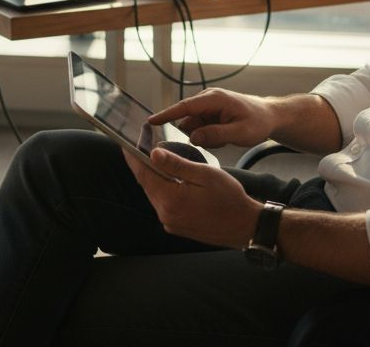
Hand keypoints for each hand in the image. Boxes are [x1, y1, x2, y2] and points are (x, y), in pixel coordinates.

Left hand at [123, 147, 261, 248]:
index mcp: (171, 200)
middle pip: (146, 185)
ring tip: (154, 160)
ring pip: (154, 195)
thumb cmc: (230, 199)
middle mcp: (166, 214)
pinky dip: (162, 190)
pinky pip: (163, 204)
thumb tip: (153, 153)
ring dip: (153, 178)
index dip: (132, 158)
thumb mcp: (205, 175)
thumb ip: (177, 165)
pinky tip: (168, 179)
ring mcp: (171, 223)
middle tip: (140, 147)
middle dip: (142, 166)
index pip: (143, 175)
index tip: (124, 144)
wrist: (245, 226)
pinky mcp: (177, 226)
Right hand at [148, 88, 274, 147]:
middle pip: (187, 120)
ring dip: (205, 136)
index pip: (184, 107)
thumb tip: (193, 137)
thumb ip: (216, 135)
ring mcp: (207, 106)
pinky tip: (224, 136)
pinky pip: (200, 129)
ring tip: (225, 137)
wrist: (269, 116)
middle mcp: (207, 99)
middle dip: (197, 134)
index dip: (166, 115)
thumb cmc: (258, 122)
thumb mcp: (241, 133)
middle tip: (219, 140)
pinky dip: (209, 136)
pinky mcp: (209, 113)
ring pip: (193, 127)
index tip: (150, 121)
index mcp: (214, 99)